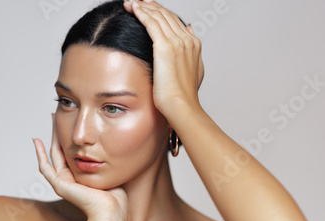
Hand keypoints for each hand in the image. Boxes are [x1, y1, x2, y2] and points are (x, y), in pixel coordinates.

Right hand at [32, 114, 128, 220]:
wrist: (111, 210)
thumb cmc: (115, 197)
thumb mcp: (110, 172)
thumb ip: (107, 161)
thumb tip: (113, 146)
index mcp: (81, 176)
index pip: (72, 152)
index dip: (70, 136)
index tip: (70, 121)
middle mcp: (70, 178)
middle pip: (61, 150)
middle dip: (59, 132)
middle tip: (57, 115)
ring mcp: (62, 182)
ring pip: (53, 154)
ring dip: (51, 136)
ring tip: (52, 119)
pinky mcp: (59, 185)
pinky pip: (45, 167)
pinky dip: (39, 154)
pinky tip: (36, 141)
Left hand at [124, 0, 204, 119]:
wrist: (182, 106)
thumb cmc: (182, 96)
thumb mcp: (192, 71)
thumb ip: (191, 51)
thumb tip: (189, 30)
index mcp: (193, 44)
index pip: (175, 21)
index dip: (161, 12)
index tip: (149, 8)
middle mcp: (187, 40)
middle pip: (166, 15)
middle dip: (150, 6)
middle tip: (137, 1)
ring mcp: (177, 42)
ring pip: (158, 16)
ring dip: (143, 7)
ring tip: (131, 2)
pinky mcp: (165, 47)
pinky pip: (151, 23)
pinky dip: (141, 13)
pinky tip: (132, 8)